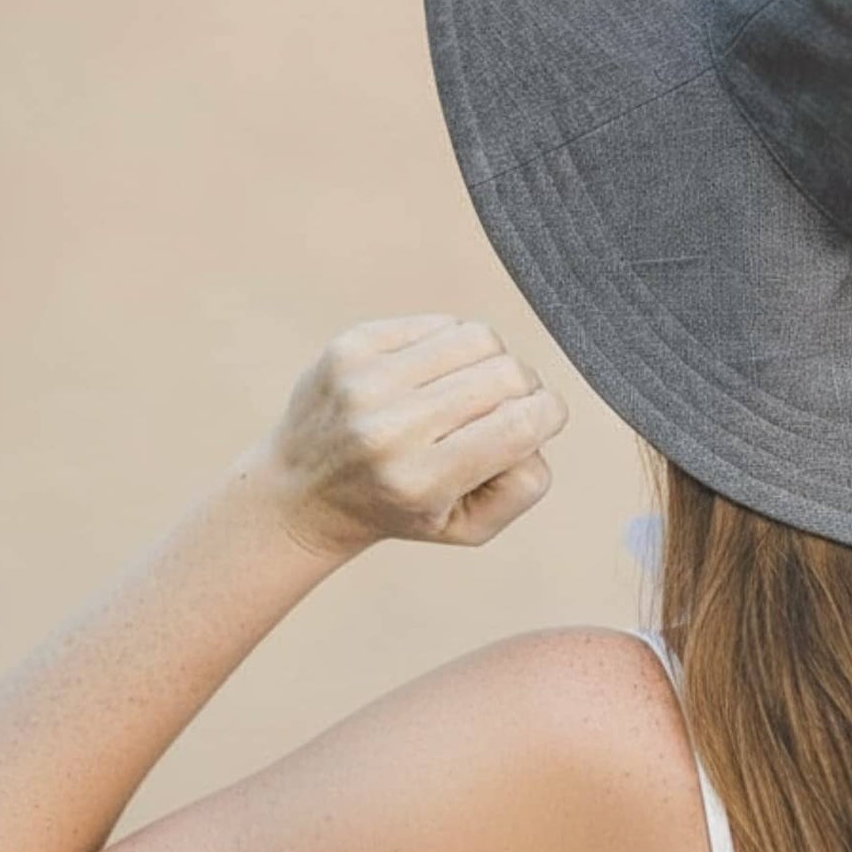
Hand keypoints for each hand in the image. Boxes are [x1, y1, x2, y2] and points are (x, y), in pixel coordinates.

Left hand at [248, 314, 569, 557]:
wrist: (303, 490)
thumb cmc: (400, 508)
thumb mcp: (469, 528)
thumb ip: (523, 486)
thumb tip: (536, 421)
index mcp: (419, 481)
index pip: (520, 425)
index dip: (549, 416)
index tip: (540, 422)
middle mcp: (388, 429)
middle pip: (507, 374)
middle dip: (524, 390)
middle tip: (503, 411)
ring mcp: (365, 380)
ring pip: (479, 338)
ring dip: (491, 362)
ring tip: (469, 390)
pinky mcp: (352, 344)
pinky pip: (440, 323)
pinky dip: (452, 345)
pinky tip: (434, 375)